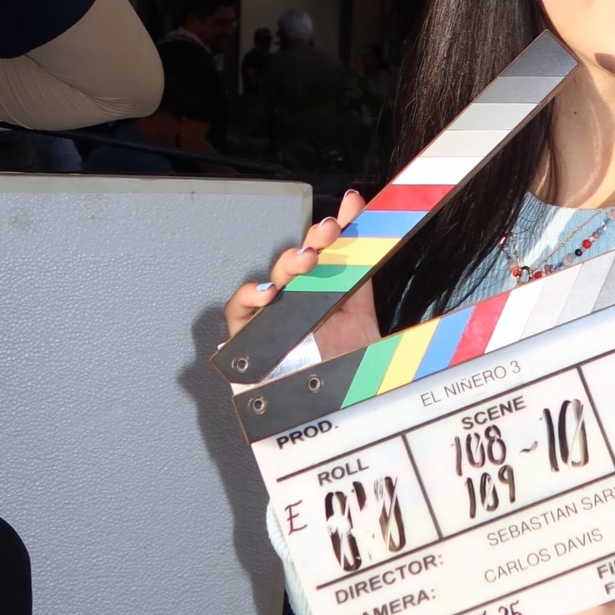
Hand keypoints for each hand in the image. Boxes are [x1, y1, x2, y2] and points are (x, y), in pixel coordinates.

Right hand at [223, 189, 379, 359]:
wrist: (338, 408)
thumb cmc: (343, 367)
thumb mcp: (360, 318)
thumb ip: (362, 278)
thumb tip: (375, 233)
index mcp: (319, 293)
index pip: (324, 251)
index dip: (335, 228)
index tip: (353, 205)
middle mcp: (293, 302)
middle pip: (296, 263)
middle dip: (313, 242)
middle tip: (330, 232)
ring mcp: (271, 319)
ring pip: (271, 281)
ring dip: (287, 265)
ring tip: (307, 258)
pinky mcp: (249, 339)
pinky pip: (238, 314)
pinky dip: (249, 298)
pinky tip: (269, 292)